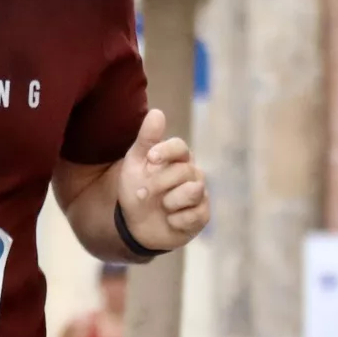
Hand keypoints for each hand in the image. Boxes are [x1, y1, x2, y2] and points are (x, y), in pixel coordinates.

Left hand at [116, 109, 208, 251]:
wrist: (135, 224)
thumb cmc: (137, 188)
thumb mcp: (136, 164)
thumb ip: (146, 139)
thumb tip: (157, 112)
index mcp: (178, 158)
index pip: (180, 147)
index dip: (166, 151)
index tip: (150, 158)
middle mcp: (193, 173)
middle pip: (182, 171)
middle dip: (157, 184)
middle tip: (143, 193)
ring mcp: (200, 195)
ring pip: (193, 191)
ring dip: (169, 202)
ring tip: (162, 206)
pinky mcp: (202, 216)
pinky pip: (193, 216)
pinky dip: (176, 220)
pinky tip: (169, 220)